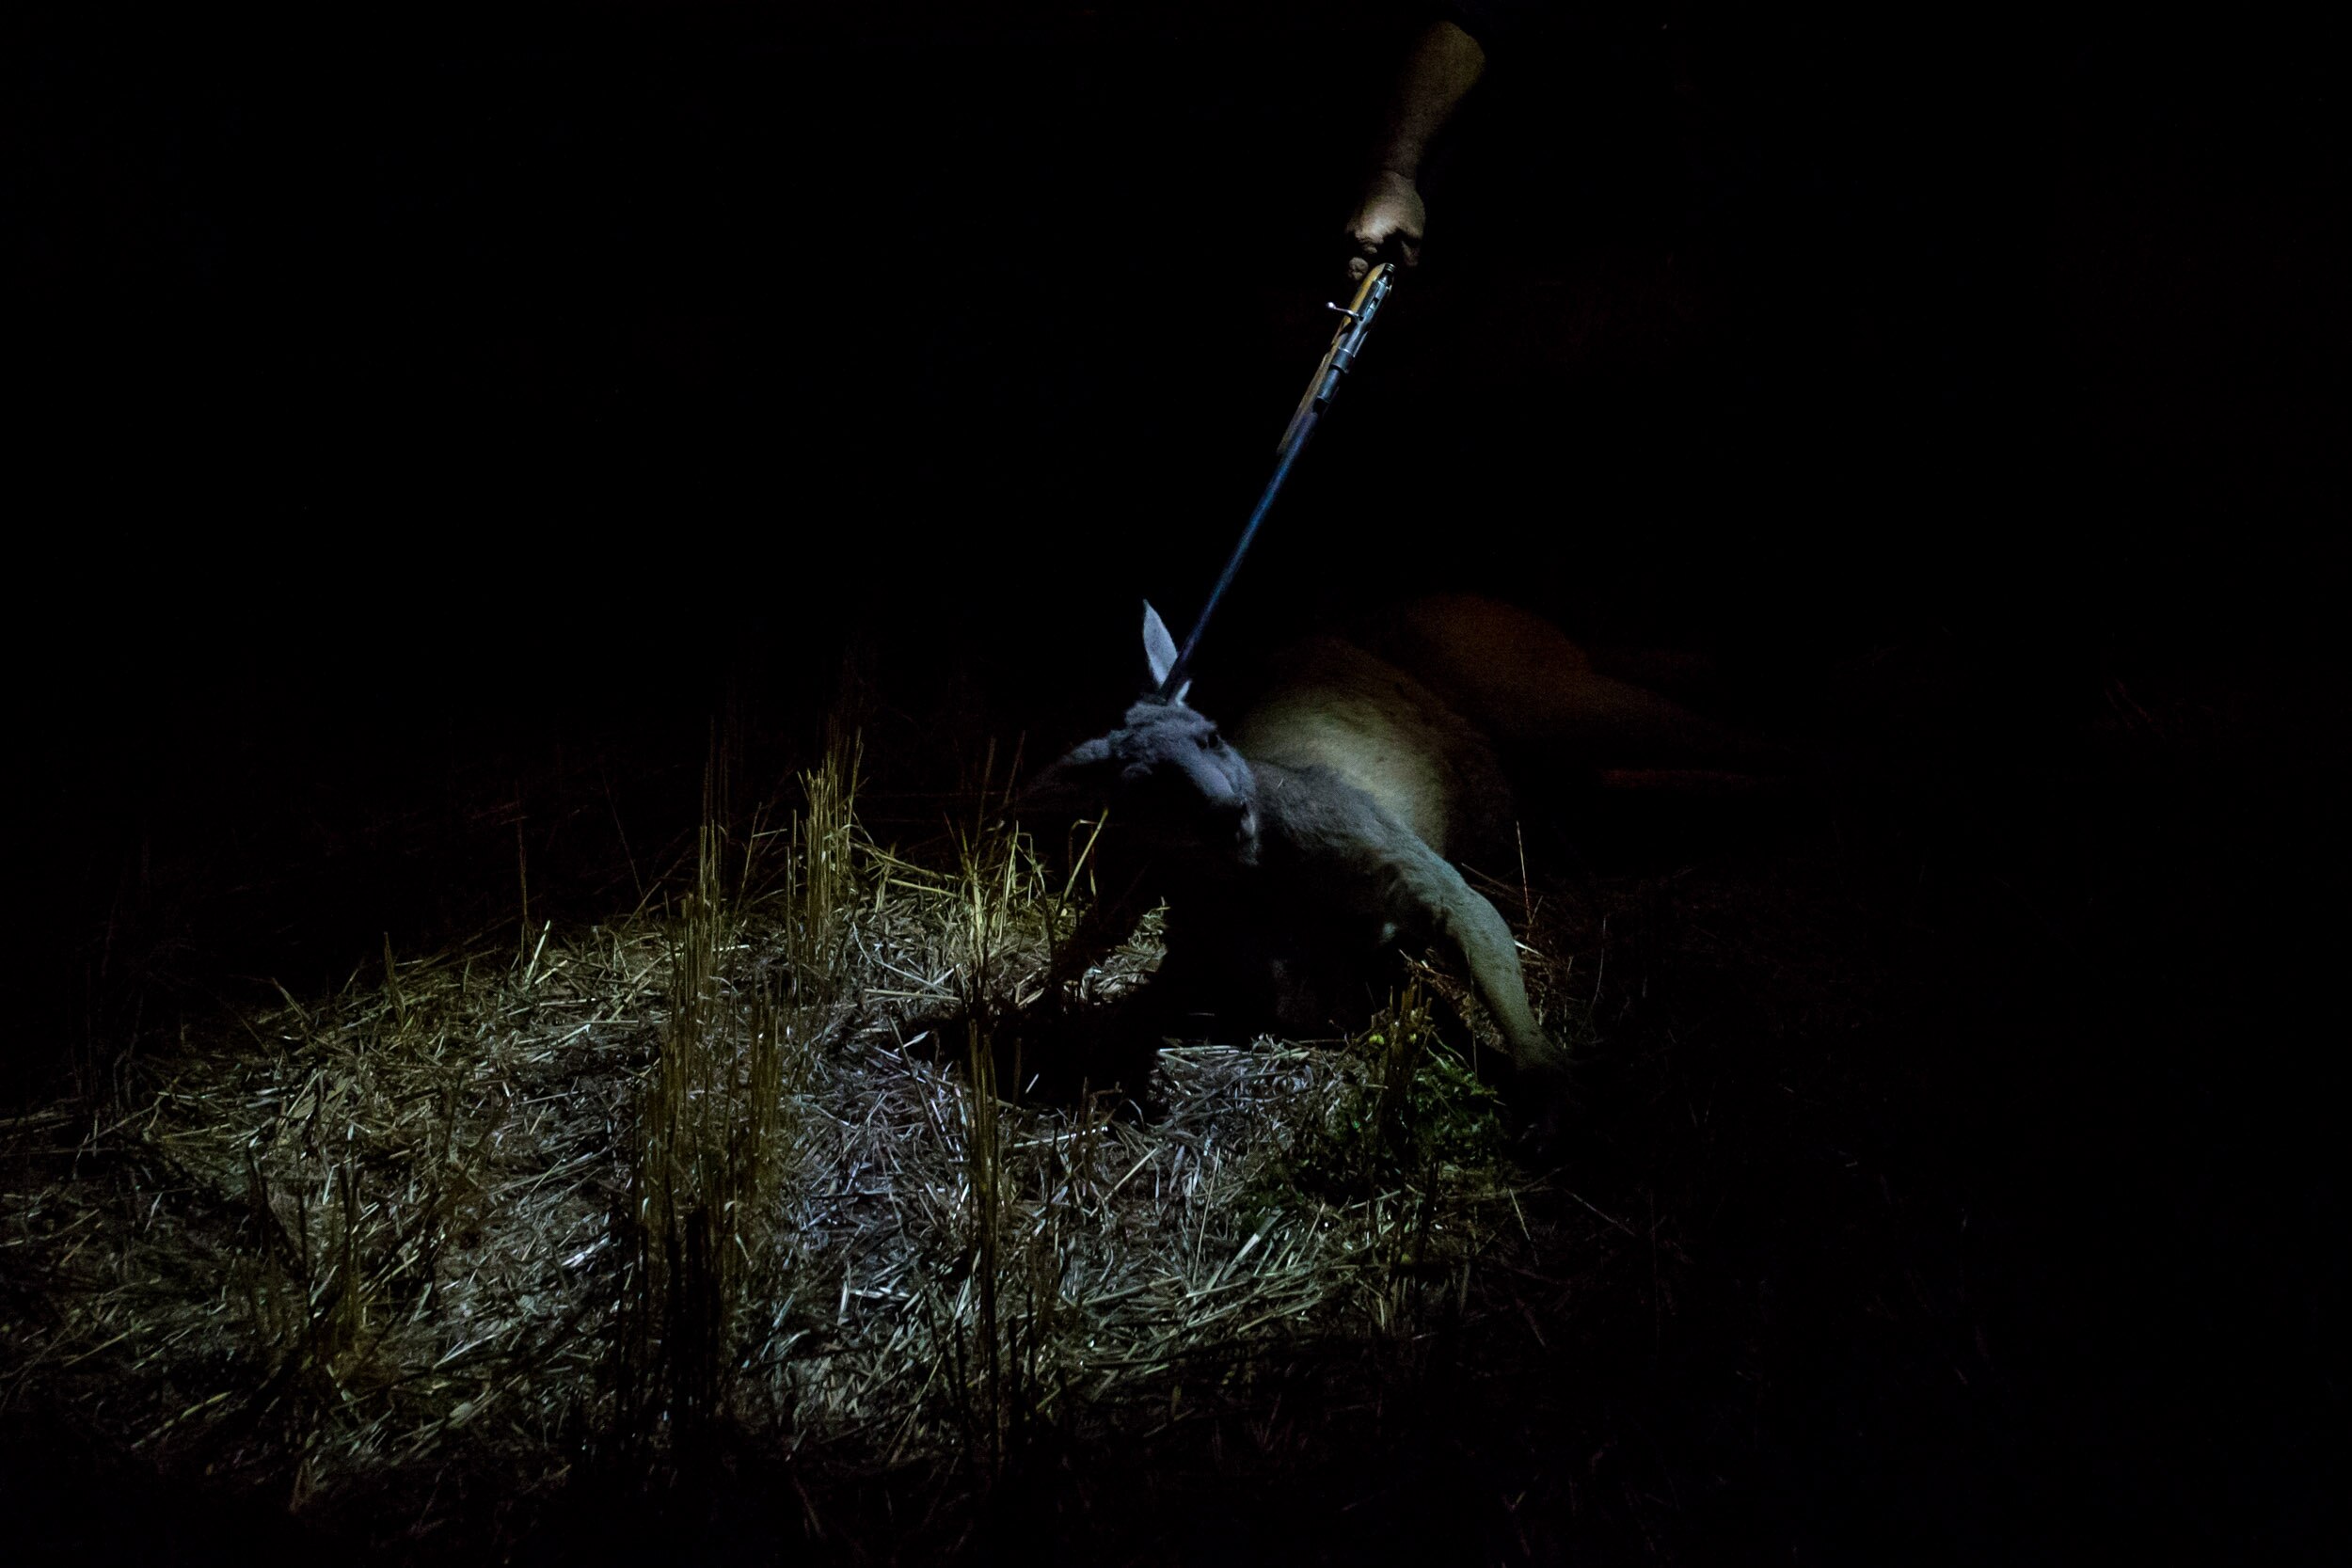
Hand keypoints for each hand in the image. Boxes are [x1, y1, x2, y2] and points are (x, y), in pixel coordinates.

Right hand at [1344, 168, 1425, 282]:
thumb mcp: (1413, 235)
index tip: (1375, 296)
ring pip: (1353, 260)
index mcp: (1362, 243)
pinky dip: (1366, 254)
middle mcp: (1348, 239)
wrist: (1387, 173)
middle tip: (1385, 279)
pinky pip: (1354, 249)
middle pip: (1352, 271)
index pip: (1354, 278)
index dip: (1363, 291)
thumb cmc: (1401, 201)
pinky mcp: (1350, 227)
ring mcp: (1347, 233)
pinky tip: (1382, 247)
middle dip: (1367, 278)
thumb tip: (1401, 281)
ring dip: (1367, 265)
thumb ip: (1408, 262)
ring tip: (1385, 261)